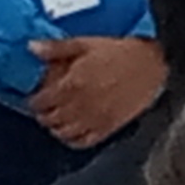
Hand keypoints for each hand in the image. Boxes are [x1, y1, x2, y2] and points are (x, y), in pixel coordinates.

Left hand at [28, 36, 165, 147]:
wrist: (152, 64)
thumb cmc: (119, 52)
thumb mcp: (85, 43)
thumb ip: (56, 48)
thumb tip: (31, 47)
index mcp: (71, 85)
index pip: (40, 102)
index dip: (33, 101)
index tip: (33, 97)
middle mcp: (80, 106)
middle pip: (50, 119)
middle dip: (42, 114)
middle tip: (43, 107)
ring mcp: (94, 120)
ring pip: (63, 133)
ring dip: (55, 127)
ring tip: (55, 119)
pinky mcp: (108, 128)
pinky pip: (83, 141)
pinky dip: (72, 139)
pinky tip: (71, 132)